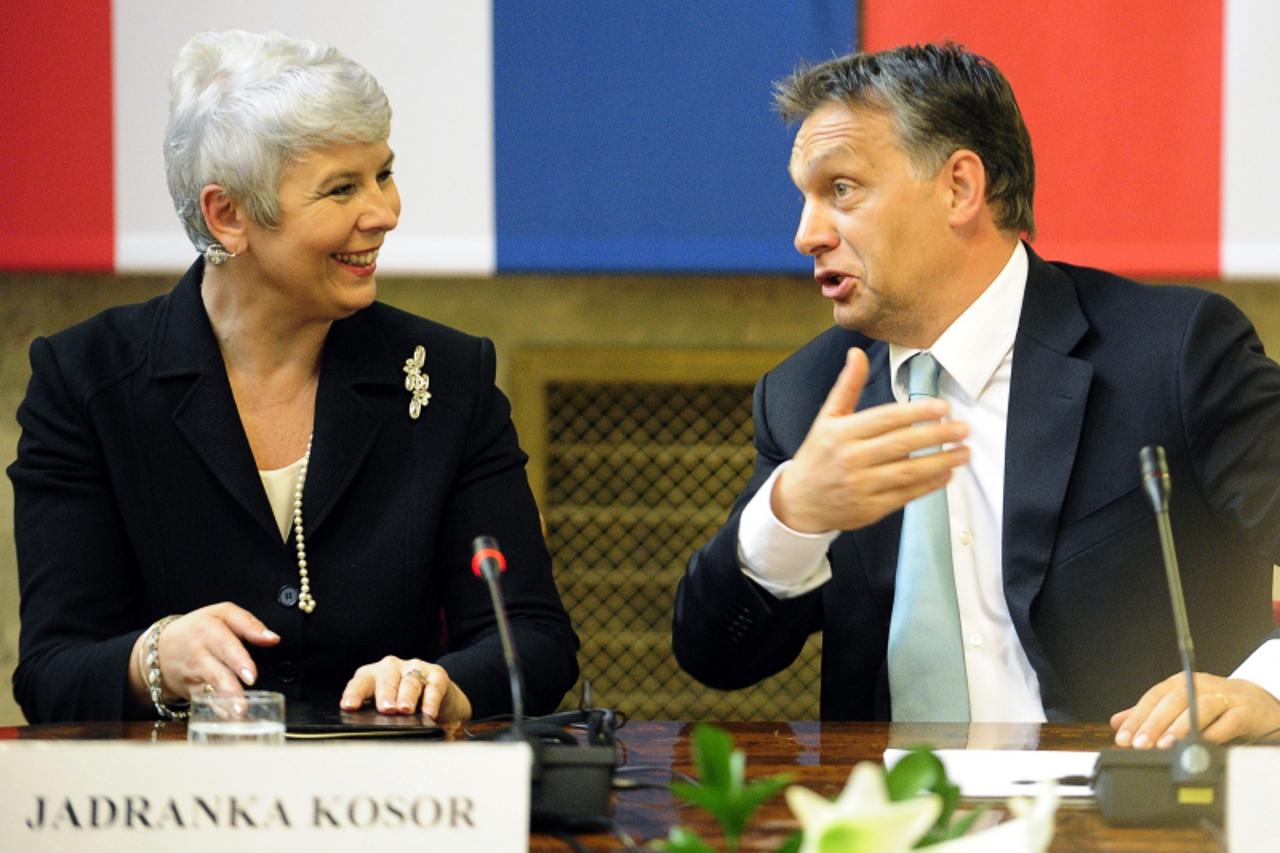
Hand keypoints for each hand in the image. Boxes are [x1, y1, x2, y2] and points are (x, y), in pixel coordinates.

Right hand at [133, 603, 279, 702]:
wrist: (159, 650)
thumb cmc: (196, 629)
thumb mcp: (221, 614)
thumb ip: (248, 624)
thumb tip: (272, 638)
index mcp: (208, 629)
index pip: (226, 643)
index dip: (239, 659)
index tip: (251, 674)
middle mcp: (199, 652)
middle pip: (216, 669)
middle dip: (230, 683)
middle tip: (246, 694)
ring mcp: (193, 673)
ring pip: (209, 689)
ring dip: (226, 700)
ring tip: (240, 711)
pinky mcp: (191, 690)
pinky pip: (206, 702)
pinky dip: (218, 711)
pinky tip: (229, 716)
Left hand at [340, 656, 472, 723]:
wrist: (436, 698)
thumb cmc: (402, 707)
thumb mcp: (384, 711)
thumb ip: (375, 718)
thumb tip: (367, 737)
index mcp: (373, 676)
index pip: (361, 682)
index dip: (354, 693)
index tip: (348, 706)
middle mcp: (392, 668)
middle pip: (386, 679)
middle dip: (385, 694)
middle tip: (385, 710)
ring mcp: (415, 669)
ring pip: (410, 682)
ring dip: (407, 696)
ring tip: (405, 710)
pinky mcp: (436, 675)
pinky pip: (433, 686)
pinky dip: (431, 700)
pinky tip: (429, 713)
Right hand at [773, 347, 969, 532]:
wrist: (800, 502)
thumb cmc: (818, 455)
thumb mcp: (827, 418)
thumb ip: (847, 386)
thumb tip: (857, 353)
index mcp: (841, 433)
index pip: (885, 419)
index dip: (916, 412)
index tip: (942, 408)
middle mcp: (851, 459)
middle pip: (901, 444)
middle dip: (936, 435)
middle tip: (962, 428)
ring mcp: (861, 486)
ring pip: (908, 472)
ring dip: (940, 462)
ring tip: (963, 452)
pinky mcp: (870, 509)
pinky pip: (905, 496)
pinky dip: (928, 486)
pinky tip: (945, 475)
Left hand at [1111, 671, 1279, 747]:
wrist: (1255, 704)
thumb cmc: (1214, 706)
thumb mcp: (1180, 706)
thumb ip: (1150, 714)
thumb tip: (1118, 722)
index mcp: (1180, 682)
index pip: (1153, 697)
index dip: (1137, 717)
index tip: (1124, 737)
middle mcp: (1200, 685)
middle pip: (1173, 701)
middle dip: (1153, 724)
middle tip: (1140, 744)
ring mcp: (1224, 696)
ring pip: (1199, 707)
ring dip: (1179, 727)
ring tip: (1164, 745)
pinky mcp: (1245, 711)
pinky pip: (1228, 721)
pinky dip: (1213, 733)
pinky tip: (1200, 744)